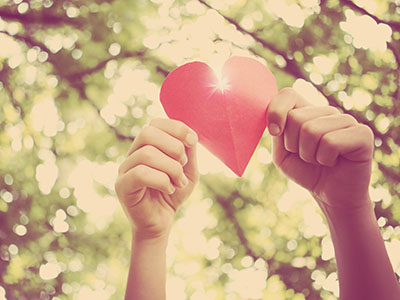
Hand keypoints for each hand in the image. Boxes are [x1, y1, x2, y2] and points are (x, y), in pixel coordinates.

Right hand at [115, 118, 198, 238]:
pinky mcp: (122, 186)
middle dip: (174, 146)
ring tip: (178, 181)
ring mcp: (124, 169)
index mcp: (146, 145)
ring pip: (147, 154)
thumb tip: (188, 136)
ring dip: (171, 168)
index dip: (177, 128)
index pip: (155, 123)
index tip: (193, 141)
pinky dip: (162, 180)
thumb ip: (189, 152)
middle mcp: (132, 154)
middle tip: (183, 164)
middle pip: (147, 132)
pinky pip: (140, 174)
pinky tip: (169, 189)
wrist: (160, 223)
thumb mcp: (188, 170)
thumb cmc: (173, 194)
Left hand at [267, 88, 373, 208]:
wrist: (330, 195)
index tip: (274, 132)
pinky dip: (325, 159)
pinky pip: (330, 142)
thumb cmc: (306, 172)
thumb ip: (277, 132)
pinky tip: (333, 162)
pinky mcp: (362, 134)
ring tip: (320, 160)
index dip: (276, 111)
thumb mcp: (282, 153)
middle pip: (296, 118)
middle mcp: (328, 112)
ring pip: (311, 130)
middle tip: (306, 156)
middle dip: (293, 145)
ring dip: (309, 154)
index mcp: (308, 111)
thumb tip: (276, 117)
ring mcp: (347, 120)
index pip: (288, 95)